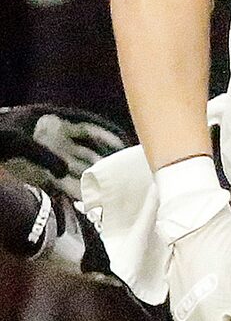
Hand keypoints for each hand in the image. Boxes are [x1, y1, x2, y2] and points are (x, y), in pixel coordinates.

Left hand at [0, 105, 125, 194]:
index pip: (87, 125)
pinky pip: (67, 181)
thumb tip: (65, 170)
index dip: (106, 133)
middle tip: (124, 171)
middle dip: (105, 159)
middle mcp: (58, 139)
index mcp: (53, 122)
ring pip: (81, 167)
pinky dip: (77, 189)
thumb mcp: (17, 141)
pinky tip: (89, 198)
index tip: (123, 144)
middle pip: (89, 148)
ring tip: (111, 188)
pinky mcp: (46, 173)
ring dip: (94, 177)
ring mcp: (53, 156)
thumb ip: (42, 154)